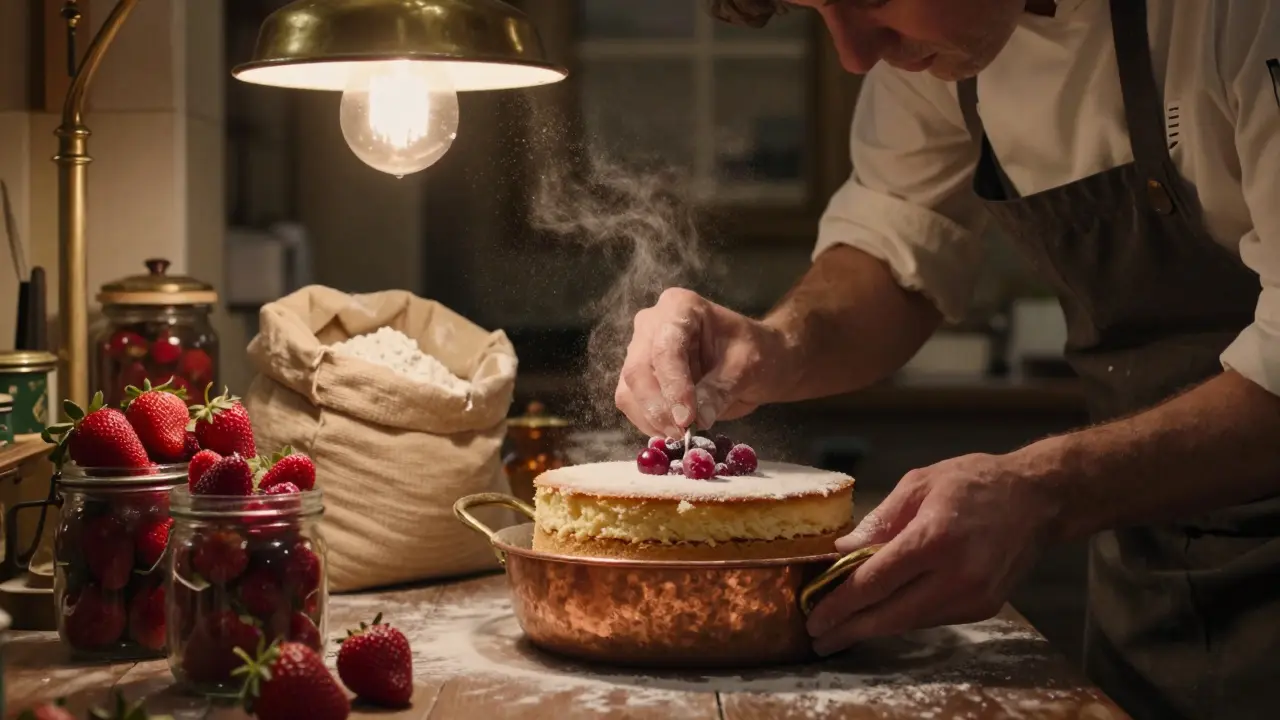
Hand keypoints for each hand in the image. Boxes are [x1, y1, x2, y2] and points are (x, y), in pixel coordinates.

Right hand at [615, 288, 791, 438]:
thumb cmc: (754, 352)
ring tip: (682, 436)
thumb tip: (698, 419)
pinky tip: (673, 432)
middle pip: (638, 370)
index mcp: (679, 306)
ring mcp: (641, 351)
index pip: (665, 349)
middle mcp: (651, 325)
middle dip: (657, 407)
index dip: (673, 386)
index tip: (688, 419)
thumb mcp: (746, 367)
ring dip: (651, 419)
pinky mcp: (640, 379)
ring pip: (629, 391)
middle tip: (682, 433)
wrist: (754, 360)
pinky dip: (650, 424)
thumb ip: (719, 390)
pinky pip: (633, 405)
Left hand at [806, 451, 1062, 655]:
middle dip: (849, 628)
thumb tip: (842, 552)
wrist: (1038, 498)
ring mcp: (974, 596)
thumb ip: (878, 522)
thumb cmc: (974, 482)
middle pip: (890, 615)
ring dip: (873, 627)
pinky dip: (903, 617)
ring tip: (841, 628)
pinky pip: (932, 618)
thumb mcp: (918, 484)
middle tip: (818, 637)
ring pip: (910, 622)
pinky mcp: (984, 607)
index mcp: (935, 538)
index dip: (840, 604)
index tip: (815, 615)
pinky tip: (881, 615)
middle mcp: (957, 575)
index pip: (875, 582)